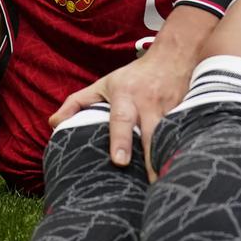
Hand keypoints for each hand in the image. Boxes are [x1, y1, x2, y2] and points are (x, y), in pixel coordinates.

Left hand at [49, 5, 218, 180]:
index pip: (121, 120)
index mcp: (125, 97)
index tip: (119, 162)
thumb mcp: (103, 84)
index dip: (120, 141)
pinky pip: (185, 135)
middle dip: (151, 159)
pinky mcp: (187, 113)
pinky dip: (184, 150)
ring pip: (171, 136)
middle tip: (152, 185)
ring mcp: (171, 109)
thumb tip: (52, 123)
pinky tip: (184, 169)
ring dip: (170, 158)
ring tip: (169, 185)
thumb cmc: (133, 76)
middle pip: (151, 133)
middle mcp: (149, 104)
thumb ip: (76, 103)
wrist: (174, 56)